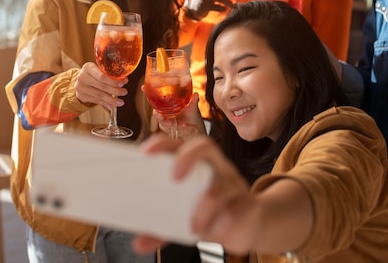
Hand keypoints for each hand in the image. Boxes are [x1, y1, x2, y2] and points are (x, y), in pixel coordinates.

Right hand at [75, 62, 127, 109]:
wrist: (80, 79)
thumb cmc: (93, 73)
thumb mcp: (99, 69)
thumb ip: (110, 73)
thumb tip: (124, 80)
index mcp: (88, 67)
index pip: (102, 76)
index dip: (113, 81)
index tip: (122, 84)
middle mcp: (82, 77)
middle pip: (101, 86)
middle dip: (115, 90)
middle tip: (124, 92)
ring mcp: (81, 87)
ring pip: (99, 95)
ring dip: (111, 100)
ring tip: (120, 102)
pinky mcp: (81, 96)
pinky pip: (96, 101)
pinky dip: (105, 103)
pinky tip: (111, 105)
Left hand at [134, 135, 257, 255]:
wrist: (244, 227)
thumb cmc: (210, 213)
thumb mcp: (182, 219)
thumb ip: (161, 229)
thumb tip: (139, 243)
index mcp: (196, 164)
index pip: (179, 144)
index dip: (163, 144)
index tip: (146, 152)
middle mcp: (216, 166)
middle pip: (205, 146)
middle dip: (188, 157)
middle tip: (174, 178)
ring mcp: (233, 182)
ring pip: (220, 186)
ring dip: (205, 208)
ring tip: (194, 227)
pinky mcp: (248, 203)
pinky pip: (235, 211)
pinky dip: (222, 225)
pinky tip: (215, 233)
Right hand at [145, 92, 206, 138]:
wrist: (196, 128)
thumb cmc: (190, 115)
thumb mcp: (192, 106)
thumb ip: (193, 101)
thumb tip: (195, 94)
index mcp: (166, 106)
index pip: (155, 99)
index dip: (148, 93)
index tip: (143, 87)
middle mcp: (164, 115)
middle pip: (156, 114)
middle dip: (157, 115)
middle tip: (159, 115)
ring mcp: (167, 123)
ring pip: (163, 124)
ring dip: (167, 123)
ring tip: (173, 122)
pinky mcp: (172, 131)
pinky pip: (173, 130)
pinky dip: (179, 127)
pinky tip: (183, 126)